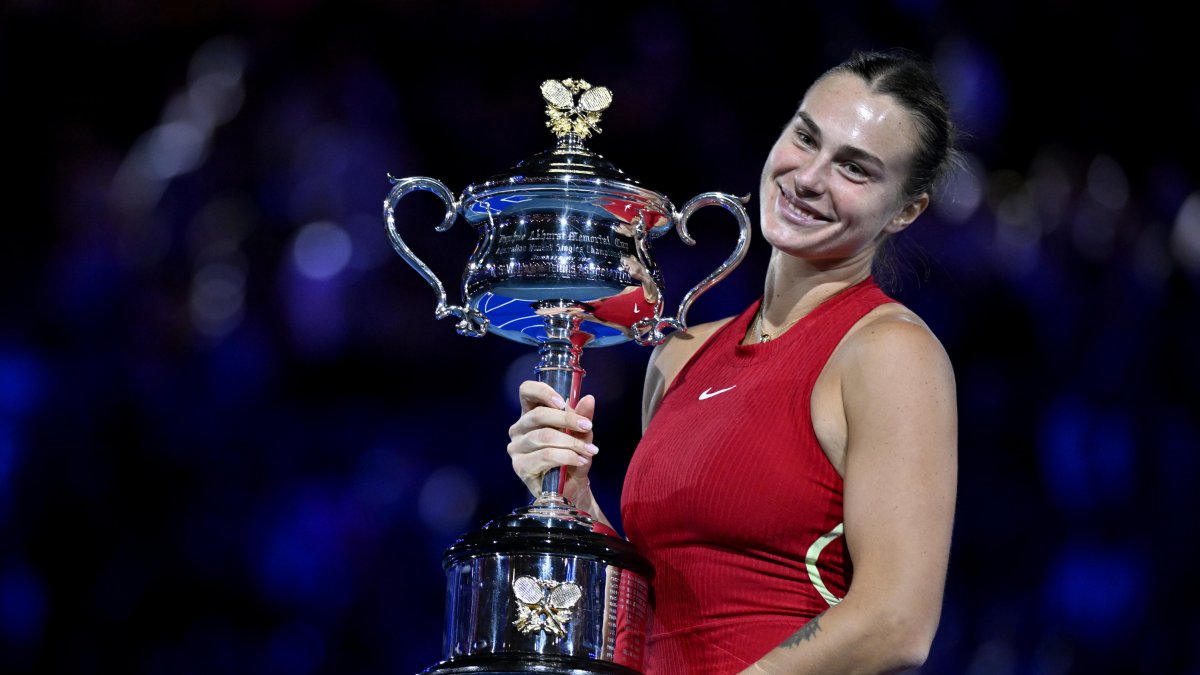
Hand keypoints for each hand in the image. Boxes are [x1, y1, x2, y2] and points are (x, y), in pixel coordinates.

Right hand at [507, 380, 598, 498]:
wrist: (571, 487)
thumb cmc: (572, 457)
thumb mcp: (580, 434)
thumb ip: (582, 417)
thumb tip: (589, 399)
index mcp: (530, 414)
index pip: (526, 391)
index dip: (543, 392)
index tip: (563, 401)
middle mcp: (519, 429)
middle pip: (538, 415)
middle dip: (567, 419)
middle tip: (587, 426)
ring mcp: (517, 448)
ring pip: (543, 436)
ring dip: (571, 442)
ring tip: (589, 450)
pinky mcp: (521, 467)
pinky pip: (545, 456)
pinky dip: (566, 457)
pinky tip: (579, 461)